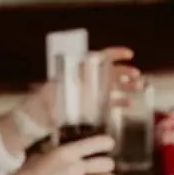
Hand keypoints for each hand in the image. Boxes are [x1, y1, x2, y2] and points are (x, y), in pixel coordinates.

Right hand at [0, 133, 116, 174]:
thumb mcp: (43, 155)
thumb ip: (62, 152)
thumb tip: (77, 149)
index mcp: (66, 153)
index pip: (98, 143)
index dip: (107, 143)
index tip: (109, 144)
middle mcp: (75, 168)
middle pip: (107, 163)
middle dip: (107, 164)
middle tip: (104, 165)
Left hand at [15, 46, 138, 133]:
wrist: (34, 121)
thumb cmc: (41, 103)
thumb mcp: (53, 92)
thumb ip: (67, 87)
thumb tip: (78, 87)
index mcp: (77, 72)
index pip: (98, 58)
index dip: (114, 54)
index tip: (129, 54)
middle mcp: (85, 80)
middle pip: (109, 71)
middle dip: (125, 72)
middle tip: (136, 76)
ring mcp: (88, 93)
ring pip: (112, 86)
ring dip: (126, 86)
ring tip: (139, 88)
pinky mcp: (90, 107)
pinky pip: (108, 102)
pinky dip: (119, 102)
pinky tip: (128, 104)